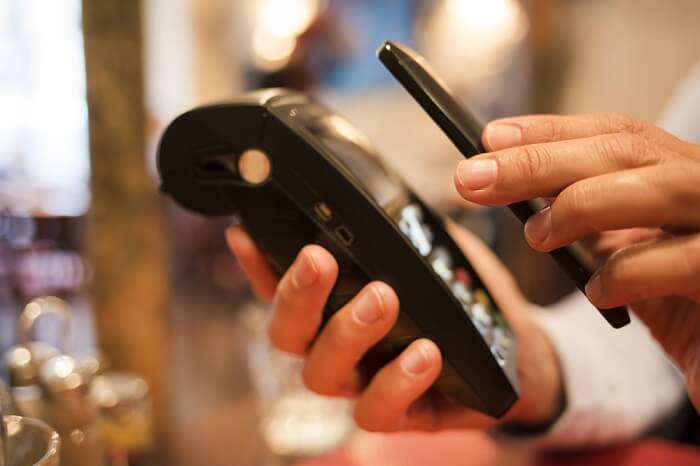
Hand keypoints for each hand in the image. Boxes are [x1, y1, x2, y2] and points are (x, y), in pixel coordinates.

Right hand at [226, 223, 561, 431]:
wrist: (515, 346)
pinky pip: (377, 412)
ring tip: (382, 298)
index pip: (281, 285)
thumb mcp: (433, 249)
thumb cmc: (463, 294)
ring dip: (345, 333)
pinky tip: (424, 353)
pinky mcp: (401, 414)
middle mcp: (338, 345)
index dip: (257, 264)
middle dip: (297, 295)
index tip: (245, 233)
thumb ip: (400, 227)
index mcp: (337, 304)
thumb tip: (375, 192)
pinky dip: (396, 382)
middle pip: (287, 334)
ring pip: (321, 374)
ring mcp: (364, 382)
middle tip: (319, 259)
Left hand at [454, 113, 699, 406]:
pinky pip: (686, 260)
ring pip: (665, 187)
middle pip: (627, 151)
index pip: (618, 134)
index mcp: (684, 175)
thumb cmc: (683, 306)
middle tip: (471, 178)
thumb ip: (593, 221)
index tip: (490, 137)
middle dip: (540, 161)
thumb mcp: (632, 253)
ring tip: (536, 236)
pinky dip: (628, 271)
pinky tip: (596, 291)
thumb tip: (515, 191)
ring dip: (583, 204)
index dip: (551, 131)